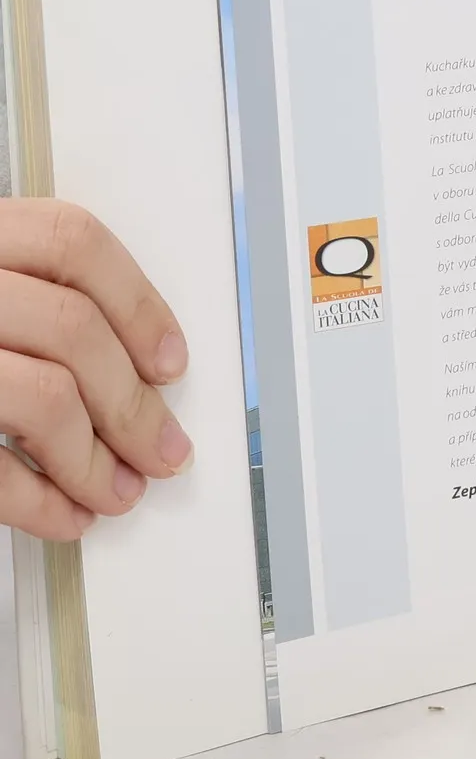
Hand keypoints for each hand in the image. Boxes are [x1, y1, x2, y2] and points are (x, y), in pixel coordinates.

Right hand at [0, 201, 193, 540]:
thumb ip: (23, 296)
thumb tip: (136, 364)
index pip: (73, 242)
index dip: (138, 302)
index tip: (169, 360)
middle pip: (73, 331)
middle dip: (134, 405)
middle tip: (163, 450)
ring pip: (44, 399)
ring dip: (95, 460)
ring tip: (117, 491)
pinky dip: (39, 500)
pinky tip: (64, 515)